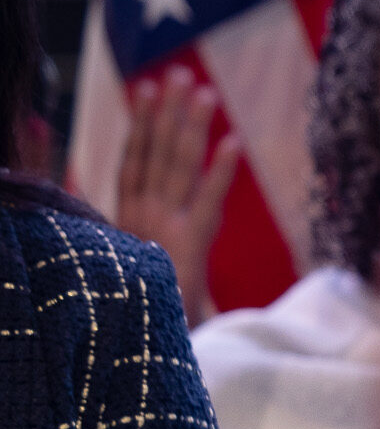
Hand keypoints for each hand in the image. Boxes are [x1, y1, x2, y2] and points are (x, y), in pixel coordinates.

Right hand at [116, 66, 239, 325]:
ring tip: (202, 90)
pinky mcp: (186, 246)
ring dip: (190, 127)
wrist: (144, 357)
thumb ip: (113, 236)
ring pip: (176, 167)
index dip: (141, 124)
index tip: (145, 88)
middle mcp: (141, 218)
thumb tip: (95, 215)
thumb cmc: (145, 315)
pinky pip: (206, 202)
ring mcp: (162, 229)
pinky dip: (221, 173)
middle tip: (179, 71)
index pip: (134, 161)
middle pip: (155, 154)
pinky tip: (234, 143)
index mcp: (126, 221)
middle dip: (167, 112)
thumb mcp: (128, 271)